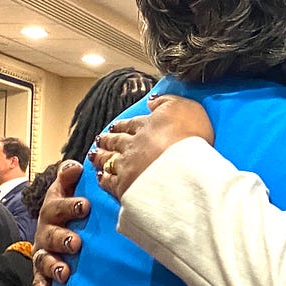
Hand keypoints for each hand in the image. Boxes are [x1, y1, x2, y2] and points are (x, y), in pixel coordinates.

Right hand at [31, 160, 87, 285]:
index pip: (57, 205)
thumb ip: (70, 177)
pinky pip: (39, 281)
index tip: (85, 206)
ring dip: (53, 265)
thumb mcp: (67, 189)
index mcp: (52, 210)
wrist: (57, 226)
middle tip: (76, 243)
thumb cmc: (68, 208)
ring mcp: (43, 252)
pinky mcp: (41, 271)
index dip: (70, 205)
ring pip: (44, 259)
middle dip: (62, 238)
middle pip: (50, 234)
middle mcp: (45, 231)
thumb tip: (77, 165)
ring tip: (65, 272)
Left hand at [89, 95, 214, 202]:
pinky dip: (103, 178)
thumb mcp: (186, 108)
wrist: (186, 169)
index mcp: (148, 125)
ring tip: (94, 155)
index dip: (123, 125)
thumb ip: (167, 101)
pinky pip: (109, 181)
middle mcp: (134, 143)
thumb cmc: (190, 139)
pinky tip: (100, 177)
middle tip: (99, 139)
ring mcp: (127, 165)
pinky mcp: (125, 186)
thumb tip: (151, 99)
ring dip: (101, 156)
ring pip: (109, 159)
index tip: (116, 126)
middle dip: (108, 139)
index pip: (132, 124)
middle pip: (117, 140)